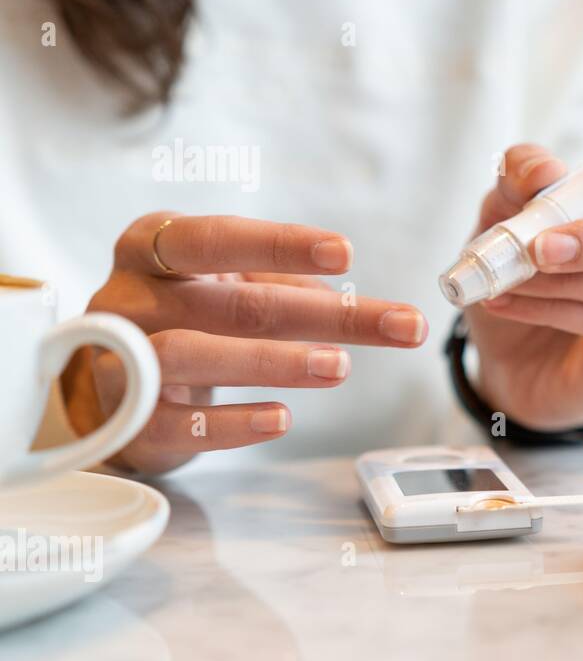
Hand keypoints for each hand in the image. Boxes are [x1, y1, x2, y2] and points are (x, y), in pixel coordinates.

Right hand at [62, 212, 427, 473]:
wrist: (107, 381)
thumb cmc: (180, 316)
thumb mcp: (221, 280)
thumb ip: (277, 283)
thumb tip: (341, 299)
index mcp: (152, 245)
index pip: (219, 237)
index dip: (283, 245)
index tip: (346, 254)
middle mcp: (129, 295)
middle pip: (234, 302)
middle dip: (325, 315)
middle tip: (397, 326)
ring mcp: (120, 358)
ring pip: (196, 355)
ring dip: (275, 361)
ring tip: (340, 366)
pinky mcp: (126, 419)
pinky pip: (179, 423)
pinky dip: (233, 423)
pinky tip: (282, 417)